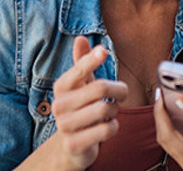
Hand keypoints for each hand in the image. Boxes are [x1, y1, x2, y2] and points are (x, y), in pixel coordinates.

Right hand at [50, 36, 128, 169]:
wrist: (71, 143)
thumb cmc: (81, 107)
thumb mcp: (81, 85)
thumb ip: (82, 62)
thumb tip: (80, 38)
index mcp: (62, 86)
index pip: (79, 69)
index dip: (92, 60)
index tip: (103, 51)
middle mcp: (59, 105)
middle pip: (101, 88)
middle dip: (119, 90)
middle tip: (122, 93)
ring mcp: (65, 126)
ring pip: (105, 110)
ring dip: (116, 110)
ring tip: (111, 112)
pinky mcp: (74, 144)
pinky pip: (107, 130)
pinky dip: (114, 127)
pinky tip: (108, 127)